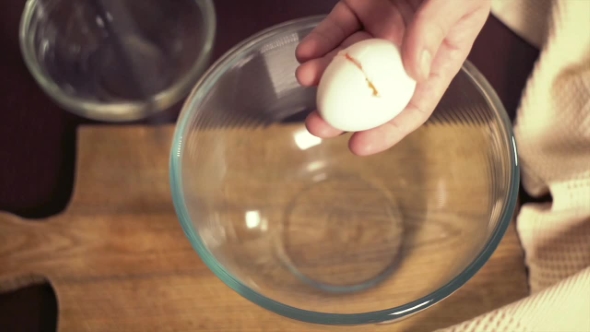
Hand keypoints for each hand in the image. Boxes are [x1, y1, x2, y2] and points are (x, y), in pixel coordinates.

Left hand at [296, 0, 490, 154]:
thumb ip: (436, 29)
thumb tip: (415, 71)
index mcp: (437, 57)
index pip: (413, 105)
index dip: (387, 130)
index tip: (358, 145)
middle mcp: (405, 50)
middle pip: (371, 92)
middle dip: (342, 113)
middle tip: (317, 125)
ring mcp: (379, 29)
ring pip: (347, 63)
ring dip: (323, 76)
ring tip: (306, 78)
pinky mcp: (358, 8)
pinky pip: (334, 31)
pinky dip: (317, 44)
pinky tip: (304, 54)